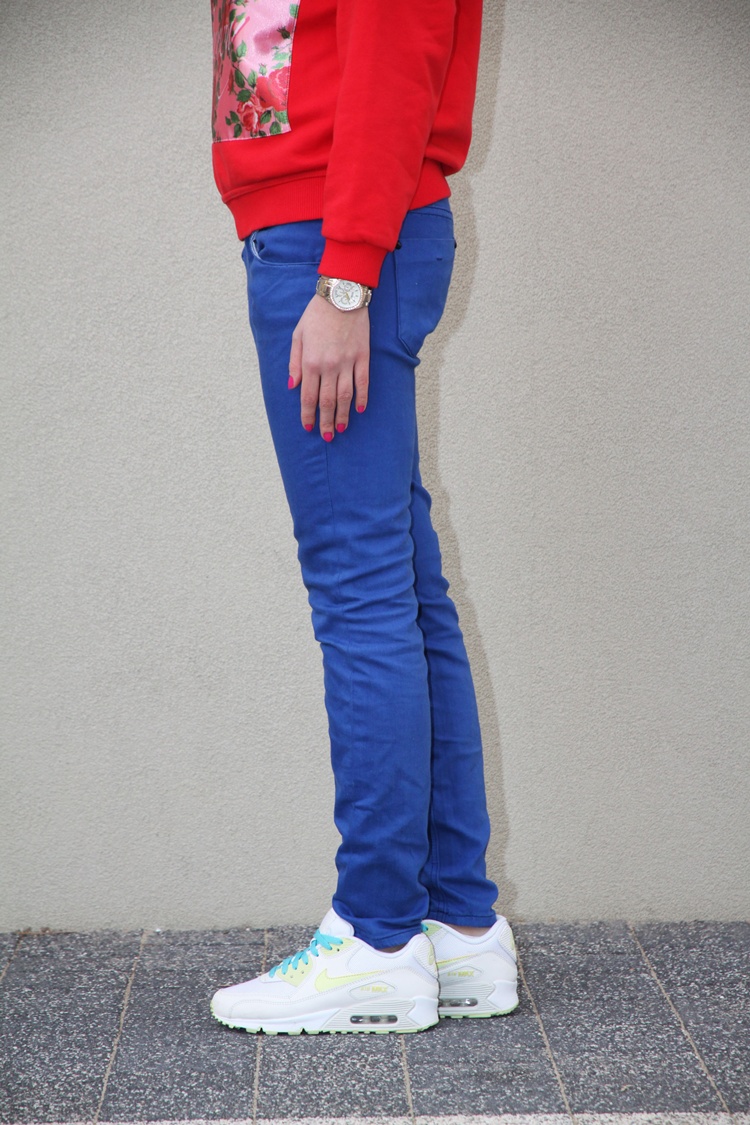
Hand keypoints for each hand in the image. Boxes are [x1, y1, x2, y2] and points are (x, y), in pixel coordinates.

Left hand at [288, 293, 369, 439]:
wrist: (341, 296)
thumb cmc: (316, 315)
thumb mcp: (298, 336)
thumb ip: (294, 362)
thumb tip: (292, 386)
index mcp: (311, 362)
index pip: (308, 397)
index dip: (307, 415)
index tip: (308, 427)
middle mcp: (329, 366)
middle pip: (327, 402)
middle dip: (326, 422)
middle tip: (327, 436)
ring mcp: (347, 363)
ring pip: (345, 396)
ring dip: (343, 415)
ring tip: (342, 429)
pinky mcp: (363, 357)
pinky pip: (363, 382)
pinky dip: (362, 397)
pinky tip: (359, 409)